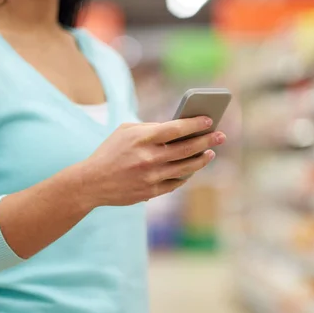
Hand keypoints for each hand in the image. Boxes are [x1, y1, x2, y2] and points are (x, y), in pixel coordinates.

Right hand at [77, 117, 225, 206]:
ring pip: (186, 168)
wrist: (92, 182)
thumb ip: (150, 128)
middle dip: (208, 141)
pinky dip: (186, 174)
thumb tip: (177, 129)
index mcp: (142, 139)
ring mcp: (151, 177)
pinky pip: (176, 182)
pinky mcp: (151, 192)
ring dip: (202, 159)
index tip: (210, 120)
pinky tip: (192, 168)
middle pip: (187, 149)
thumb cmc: (110, 152)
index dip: (195, 124)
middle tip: (221, 136)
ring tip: (210, 152)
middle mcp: (149, 158)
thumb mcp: (125, 132)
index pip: (176, 129)